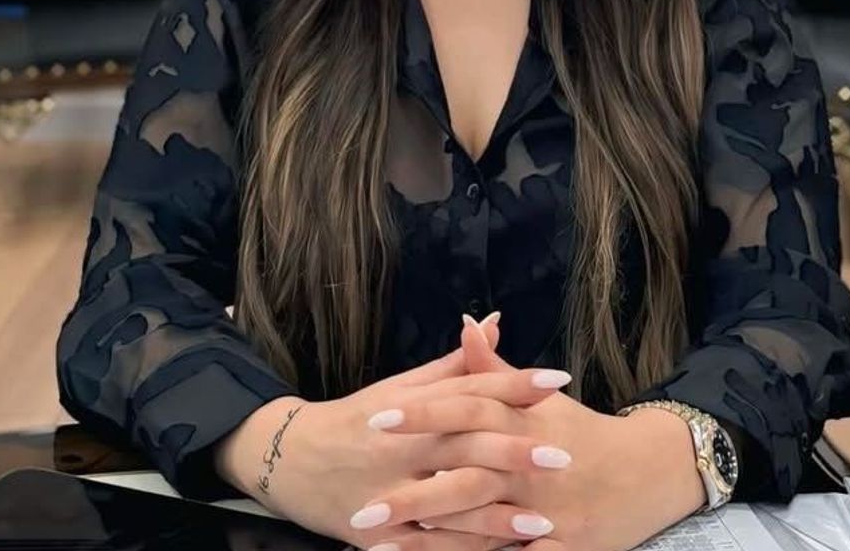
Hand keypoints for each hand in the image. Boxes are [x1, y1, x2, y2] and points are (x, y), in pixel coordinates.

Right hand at [215, 316, 573, 549]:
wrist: (287, 461)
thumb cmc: (354, 420)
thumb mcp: (398, 387)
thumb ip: (454, 364)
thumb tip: (494, 322)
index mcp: (407, 407)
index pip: (467, 390)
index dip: (513, 384)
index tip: (557, 380)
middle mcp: (398, 447)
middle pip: (462, 446)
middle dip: (512, 452)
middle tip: (562, 456)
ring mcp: (386, 492)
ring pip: (447, 504)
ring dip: (496, 515)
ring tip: (544, 522)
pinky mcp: (377, 534)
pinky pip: (426, 546)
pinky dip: (464, 550)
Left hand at [368, 330, 706, 550]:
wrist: (648, 471)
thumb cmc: (581, 430)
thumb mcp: (538, 398)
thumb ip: (493, 367)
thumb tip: (466, 324)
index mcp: (523, 421)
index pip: (465, 409)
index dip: (421, 414)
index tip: (375, 419)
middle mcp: (534, 465)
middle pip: (464, 478)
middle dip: (411, 498)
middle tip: (362, 509)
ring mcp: (550, 509)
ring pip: (484, 528)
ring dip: (434, 541)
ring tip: (386, 546)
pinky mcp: (564, 545)